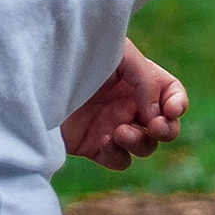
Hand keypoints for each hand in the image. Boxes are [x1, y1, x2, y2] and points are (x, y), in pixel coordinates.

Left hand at [61, 38, 188, 169]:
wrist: (36, 76)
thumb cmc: (79, 55)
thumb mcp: (119, 54)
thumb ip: (145, 80)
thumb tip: (157, 115)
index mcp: (140, 79)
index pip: (172, 94)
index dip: (178, 104)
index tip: (170, 109)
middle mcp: (130, 104)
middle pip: (165, 127)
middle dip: (167, 130)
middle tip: (155, 126)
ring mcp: (113, 126)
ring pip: (145, 146)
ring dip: (140, 141)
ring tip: (120, 131)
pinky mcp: (93, 146)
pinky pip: (118, 160)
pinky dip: (117, 155)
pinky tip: (104, 141)